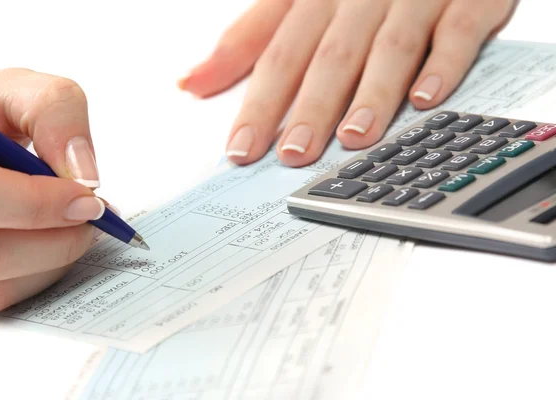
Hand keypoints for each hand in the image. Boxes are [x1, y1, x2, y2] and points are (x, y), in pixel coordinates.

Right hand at [0, 69, 107, 312]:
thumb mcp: (12, 92)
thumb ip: (53, 111)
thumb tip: (85, 173)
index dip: (39, 205)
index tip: (89, 199)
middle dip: (59, 240)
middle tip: (92, 215)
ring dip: (54, 259)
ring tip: (70, 223)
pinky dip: (36, 273)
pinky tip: (45, 239)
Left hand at [178, 0, 516, 166]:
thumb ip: (245, 39)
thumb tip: (191, 83)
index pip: (276, 53)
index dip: (257, 103)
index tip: (241, 149)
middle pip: (328, 54)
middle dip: (309, 106)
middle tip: (294, 153)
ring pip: (388, 45)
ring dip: (371, 93)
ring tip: (354, 137)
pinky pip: (456, 29)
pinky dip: (443, 64)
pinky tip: (427, 100)